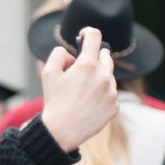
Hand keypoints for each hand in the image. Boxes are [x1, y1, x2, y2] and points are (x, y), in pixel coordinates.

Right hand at [39, 27, 118, 152]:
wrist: (61, 131)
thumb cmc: (54, 102)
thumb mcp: (48, 74)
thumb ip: (59, 54)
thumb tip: (72, 55)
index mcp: (87, 65)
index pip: (94, 37)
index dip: (88, 32)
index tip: (84, 35)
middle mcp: (103, 76)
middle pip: (105, 55)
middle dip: (94, 58)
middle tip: (81, 69)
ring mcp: (112, 91)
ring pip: (109, 76)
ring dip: (98, 78)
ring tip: (82, 93)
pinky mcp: (115, 106)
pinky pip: (111, 94)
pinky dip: (102, 95)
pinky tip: (88, 104)